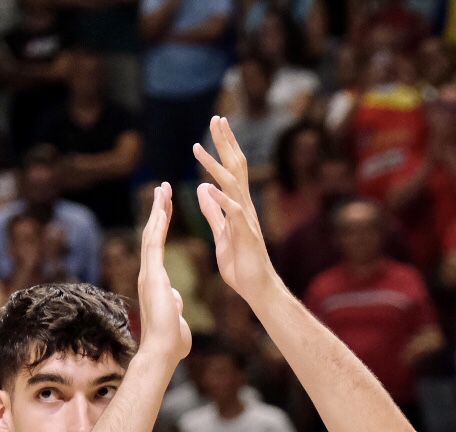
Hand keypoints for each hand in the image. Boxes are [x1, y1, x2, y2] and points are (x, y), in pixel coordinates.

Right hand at [137, 183, 192, 361]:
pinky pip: (154, 244)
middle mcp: (148, 274)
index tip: (165, 210)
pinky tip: (162, 208)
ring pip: (150, 235)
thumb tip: (175, 300)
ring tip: (162, 190)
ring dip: (157, 211)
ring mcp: (148, 274)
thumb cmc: (171, 342)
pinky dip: (158, 225)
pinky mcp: (152, 276)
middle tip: (162, 190)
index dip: (161, 227)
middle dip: (157, 211)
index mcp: (156, 282)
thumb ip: (174, 305)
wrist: (163, 351)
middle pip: (151, 235)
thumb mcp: (175, 317)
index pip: (157, 247)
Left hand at [194, 117, 280, 304]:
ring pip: (231, 185)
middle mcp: (244, 207)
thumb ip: (212, 211)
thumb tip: (201, 189)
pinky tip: (207, 186)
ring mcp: (246, 220)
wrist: (257, 289)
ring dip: (214, 165)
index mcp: (237, 206)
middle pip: (236, 168)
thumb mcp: (221, 233)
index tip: (217, 124)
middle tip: (218, 118)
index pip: (231, 169)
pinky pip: (232, 213)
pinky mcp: (245, 235)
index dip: (224, 146)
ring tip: (197, 147)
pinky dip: (220, 199)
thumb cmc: (242, 265)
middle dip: (226, 142)